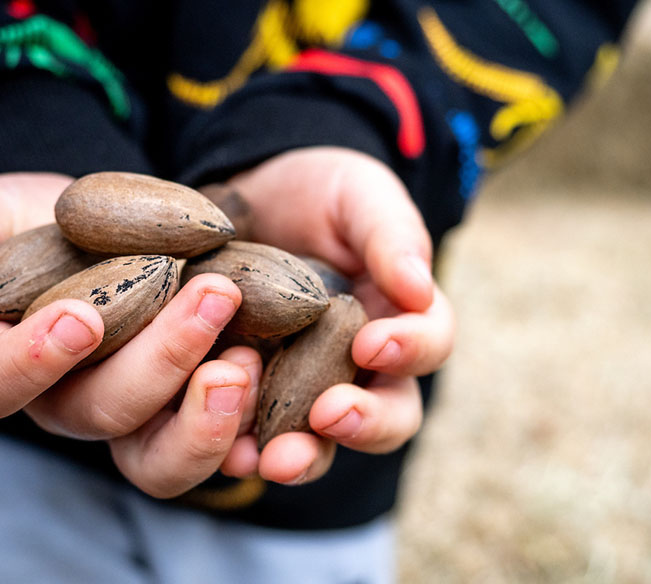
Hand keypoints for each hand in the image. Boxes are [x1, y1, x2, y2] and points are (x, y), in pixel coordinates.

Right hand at [0, 172, 261, 497]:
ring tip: (246, 356)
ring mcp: (138, 415)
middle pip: (103, 412)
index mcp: (10, 363)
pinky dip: (245, 415)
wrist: (119, 225)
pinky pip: (216, 440)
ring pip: (161, 456)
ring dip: (207, 415)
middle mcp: (72, 403)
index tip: (81, 315)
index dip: (32, 361)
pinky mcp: (191, 410)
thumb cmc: (48, 222)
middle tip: (213, 296)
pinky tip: (267, 361)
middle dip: (159, 361)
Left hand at [212, 147, 454, 484]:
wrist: (248, 197)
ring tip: (272, 458)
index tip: (374, 343)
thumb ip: (390, 236)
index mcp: (399, 319)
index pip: (426, 345)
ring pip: (320, 442)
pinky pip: (252, 433)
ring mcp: (304, 385)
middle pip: (385, 417)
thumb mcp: (358, 195)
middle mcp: (360, 366)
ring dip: (301, 454)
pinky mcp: (250, 392)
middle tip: (330, 415)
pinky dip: (239, 445)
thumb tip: (417, 289)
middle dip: (363, 424)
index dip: (411, 349)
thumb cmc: (317, 193)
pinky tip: (224, 448)